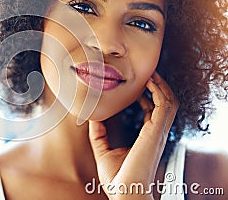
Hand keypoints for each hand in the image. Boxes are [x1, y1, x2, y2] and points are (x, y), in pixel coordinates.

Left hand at [88, 72, 178, 199]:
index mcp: (147, 137)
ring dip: (161, 85)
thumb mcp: (103, 151)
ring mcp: (158, 132)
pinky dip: (160, 91)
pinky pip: (165, 106)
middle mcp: (155, 133)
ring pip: (168, 102)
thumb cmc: (117, 178)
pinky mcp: (156, 132)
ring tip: (150, 72)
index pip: (153, 111)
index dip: (148, 95)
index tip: (137, 84)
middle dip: (158, 86)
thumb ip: (98, 134)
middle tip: (147, 73)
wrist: (124, 193)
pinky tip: (150, 82)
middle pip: (164, 103)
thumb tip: (92, 118)